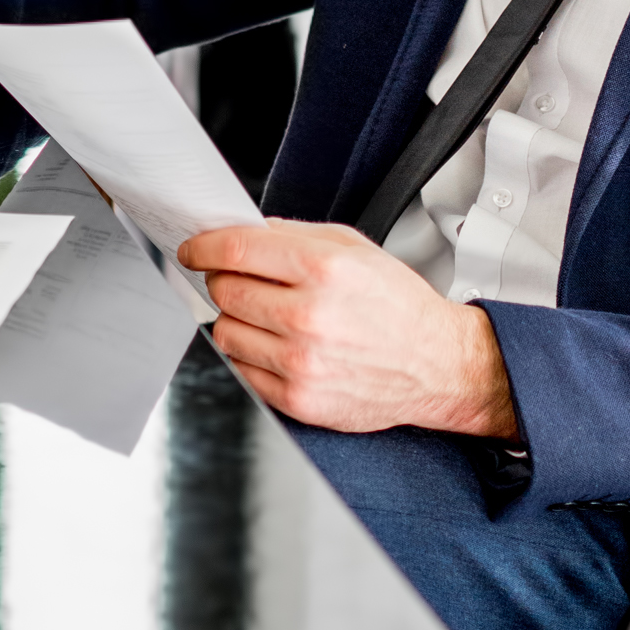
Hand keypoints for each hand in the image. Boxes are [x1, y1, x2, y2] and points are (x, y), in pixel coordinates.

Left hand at [176, 219, 519, 438]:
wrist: (436, 364)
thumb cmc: (398, 306)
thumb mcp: (356, 249)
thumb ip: (295, 235)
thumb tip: (242, 231)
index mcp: (324, 269)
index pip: (235, 250)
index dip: (203, 247)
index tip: (193, 250)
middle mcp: (309, 315)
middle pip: (224, 291)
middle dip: (224, 281)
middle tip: (240, 281)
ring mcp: (301, 361)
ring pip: (226, 332)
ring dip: (237, 320)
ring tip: (268, 317)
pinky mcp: (298, 398)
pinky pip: (242, 370)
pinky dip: (251, 356)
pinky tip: (279, 346)